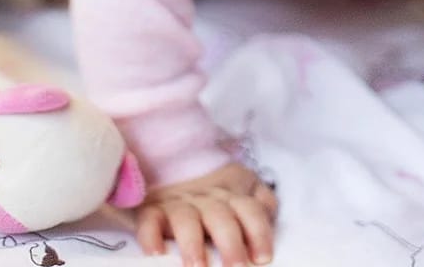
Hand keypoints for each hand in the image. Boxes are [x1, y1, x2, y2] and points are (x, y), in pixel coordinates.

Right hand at [135, 163, 277, 266]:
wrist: (167, 166)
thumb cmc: (212, 192)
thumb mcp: (240, 188)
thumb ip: (261, 202)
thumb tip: (274, 218)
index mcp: (232, 191)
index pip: (251, 209)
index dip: (260, 233)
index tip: (264, 258)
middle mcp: (207, 196)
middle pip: (222, 216)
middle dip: (230, 243)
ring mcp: (178, 203)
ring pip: (187, 219)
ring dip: (193, 243)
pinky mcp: (151, 210)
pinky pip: (150, 222)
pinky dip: (151, 237)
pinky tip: (156, 254)